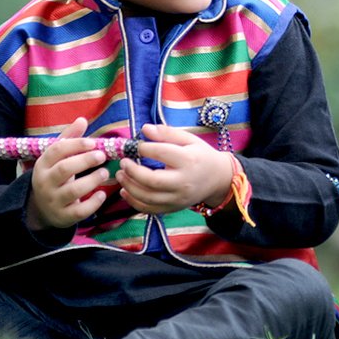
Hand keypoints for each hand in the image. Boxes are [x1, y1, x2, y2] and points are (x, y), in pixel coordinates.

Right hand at [27, 117, 108, 230]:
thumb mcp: (57, 158)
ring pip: (73, 190)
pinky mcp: (63, 216)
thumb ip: (69, 138)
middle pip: (64, 169)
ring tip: (105, 172)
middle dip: (85, 161)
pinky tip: (102, 194)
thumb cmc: (55, 176)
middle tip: (102, 155)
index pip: (57, 150)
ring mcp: (53, 200)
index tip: (93, 142)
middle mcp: (45, 182)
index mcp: (43, 164)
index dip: (76, 144)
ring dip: (92, 180)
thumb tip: (82, 119)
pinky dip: (93, 203)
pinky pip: (79, 211)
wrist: (41, 209)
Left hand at [115, 124, 232, 214]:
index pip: (162, 153)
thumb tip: (145, 129)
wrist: (218, 179)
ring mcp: (178, 198)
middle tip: (123, 162)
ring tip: (120, 175)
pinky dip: (133, 202)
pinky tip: (126, 190)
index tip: (136, 146)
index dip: (144, 148)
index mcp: (189, 160)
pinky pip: (149, 209)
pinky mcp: (173, 209)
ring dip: (129, 186)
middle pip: (152, 180)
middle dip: (132, 171)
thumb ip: (167, 133)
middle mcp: (183, 182)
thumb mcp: (189, 139)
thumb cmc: (201, 156)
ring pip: (147, 197)